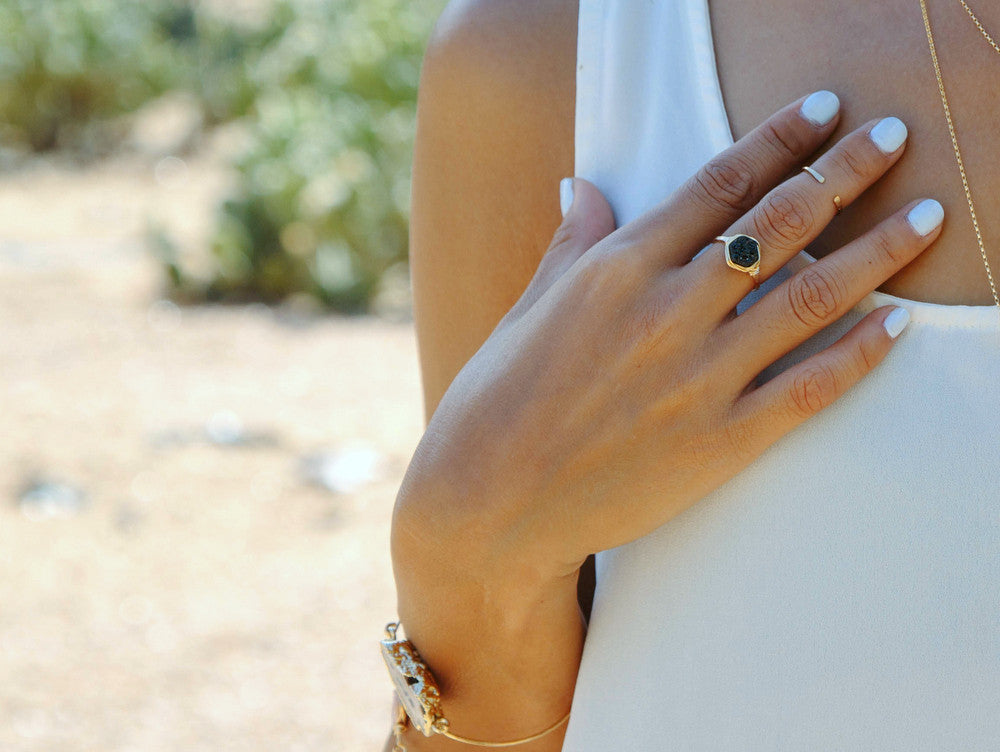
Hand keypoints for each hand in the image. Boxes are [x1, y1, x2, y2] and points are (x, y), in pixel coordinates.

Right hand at [394, 91, 941, 582]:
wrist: (489, 504)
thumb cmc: (495, 403)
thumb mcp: (527, 311)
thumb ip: (572, 247)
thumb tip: (583, 184)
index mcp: (615, 272)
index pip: (716, 186)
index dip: (776, 139)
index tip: (820, 109)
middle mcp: (665, 313)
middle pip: (777, 224)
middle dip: (844, 171)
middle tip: (893, 135)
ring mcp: (697, 379)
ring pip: (808, 297)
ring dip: (876, 252)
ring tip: (927, 218)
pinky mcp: (718, 443)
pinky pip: (807, 388)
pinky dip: (859, 353)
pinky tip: (896, 323)